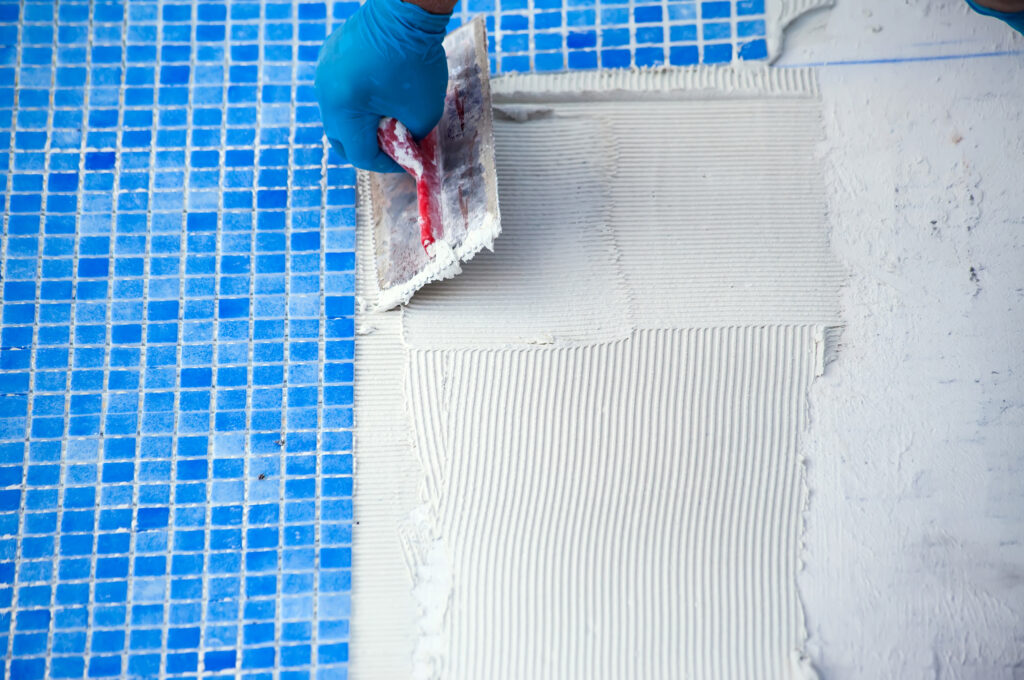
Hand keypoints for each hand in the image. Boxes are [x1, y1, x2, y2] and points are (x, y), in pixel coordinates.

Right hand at [315, 0, 451, 172]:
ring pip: (338, 115)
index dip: (386, 164)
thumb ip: (412, 139)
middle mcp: (325, 95)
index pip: (361, 155)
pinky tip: (378, 93)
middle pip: (341, 140)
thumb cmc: (415, 63)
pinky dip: (356, 101)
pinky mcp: (328, 58)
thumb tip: (406, 149)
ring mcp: (323, 75)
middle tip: (392, 148)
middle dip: (368, 148)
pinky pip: (338, 91)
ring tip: (387, 119)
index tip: (406, 160)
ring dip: (361, 124)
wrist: (405, 11)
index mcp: (343, 111)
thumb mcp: (423, 113)